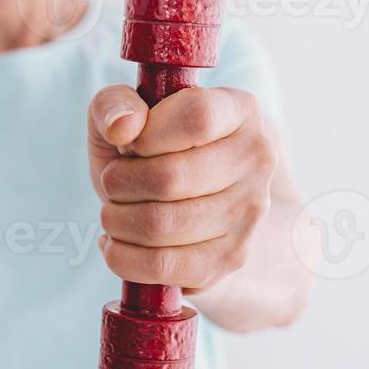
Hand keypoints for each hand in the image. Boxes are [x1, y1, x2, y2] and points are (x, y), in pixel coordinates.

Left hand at [88, 85, 278, 293]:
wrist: (188, 204)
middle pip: (170, 177)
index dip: (147, 134)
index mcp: (239, 110)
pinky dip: (122, 256)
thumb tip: (122, 127)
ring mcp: (248, 214)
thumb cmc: (152, 149)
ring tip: (113, 210)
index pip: (196, 116)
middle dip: (119, 182)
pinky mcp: (230, 259)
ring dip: (117, 219)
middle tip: (112, 181)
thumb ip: (114, 103)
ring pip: (160, 225)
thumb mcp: (126, 111)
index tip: (128, 143)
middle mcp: (256, 160)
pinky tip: (117, 242)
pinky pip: (163, 266)